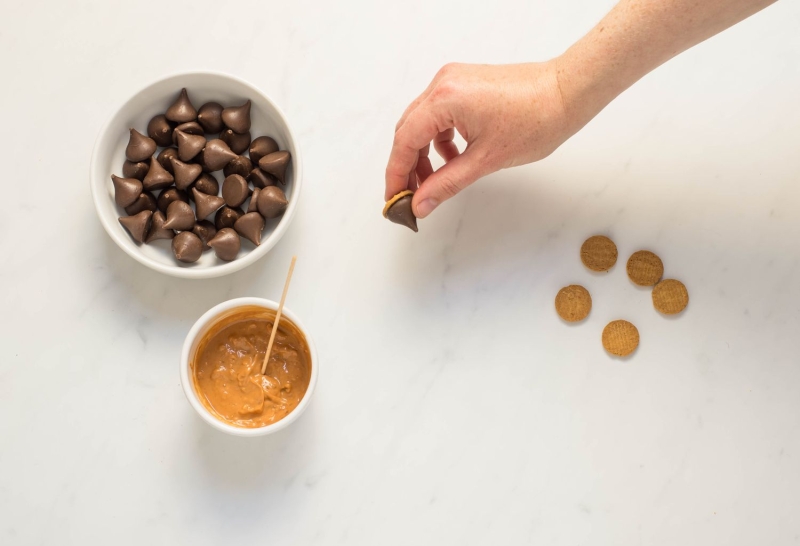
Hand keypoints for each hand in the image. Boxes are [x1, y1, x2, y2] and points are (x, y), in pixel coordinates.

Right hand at [385, 61, 576, 218]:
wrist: (568, 92)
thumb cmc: (536, 119)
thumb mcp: (485, 160)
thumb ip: (446, 183)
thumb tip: (421, 204)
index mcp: (444, 99)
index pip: (405, 141)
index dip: (396, 174)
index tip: (394, 199)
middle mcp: (443, 83)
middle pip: (408, 130)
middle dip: (406, 165)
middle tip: (410, 196)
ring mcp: (453, 80)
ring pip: (422, 122)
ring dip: (422, 153)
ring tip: (432, 182)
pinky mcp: (464, 83)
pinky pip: (439, 114)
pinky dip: (439, 139)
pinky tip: (452, 159)